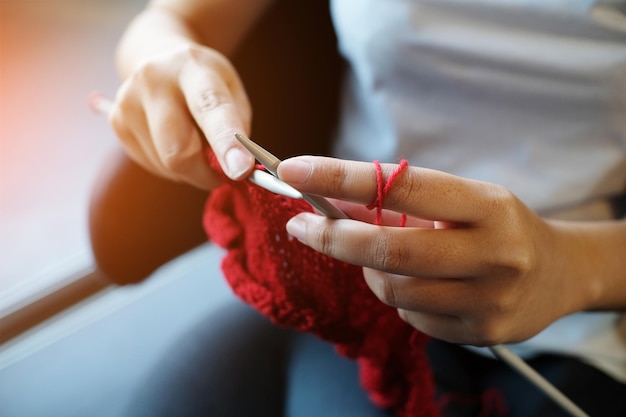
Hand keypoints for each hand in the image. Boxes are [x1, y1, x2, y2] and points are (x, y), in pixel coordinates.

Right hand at [109, 44, 254, 189]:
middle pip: (178, 150)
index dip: (226, 141)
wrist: (162, 63)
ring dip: (191, 170)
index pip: (210, 107)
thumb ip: (238, 130)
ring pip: (167, 165)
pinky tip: (175, 143)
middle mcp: (154, 80)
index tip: (241, 169)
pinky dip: (173, 168)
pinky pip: (154, 166)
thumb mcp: (233, 93)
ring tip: (195, 143)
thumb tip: (236, 170)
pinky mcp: (117, 123)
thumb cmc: (207, 86)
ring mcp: (129, 101)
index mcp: (193, 67)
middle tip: (223, 172)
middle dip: (206, 173)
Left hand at [277, 156, 599, 345]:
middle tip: (301, 225)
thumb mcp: (459, 200)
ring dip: (368, 270)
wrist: (559, 273)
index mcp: (488, 205)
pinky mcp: (481, 333)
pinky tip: (417, 283)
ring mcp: (489, 299)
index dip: (342, 177)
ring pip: (394, 289)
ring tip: (376, 255)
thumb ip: (398, 201)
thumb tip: (329, 200)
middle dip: (334, 238)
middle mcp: (493, 253)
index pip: (403, 186)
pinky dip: (398, 296)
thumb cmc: (497, 226)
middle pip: (390, 250)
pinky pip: (411, 317)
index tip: (295, 169)